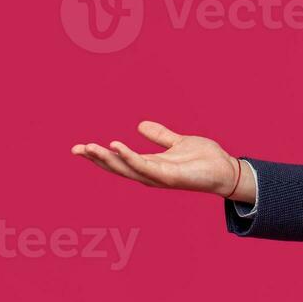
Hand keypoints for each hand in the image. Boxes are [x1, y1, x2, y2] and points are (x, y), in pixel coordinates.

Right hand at [71, 120, 241, 195]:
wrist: (227, 169)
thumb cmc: (205, 159)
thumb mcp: (178, 142)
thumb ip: (160, 135)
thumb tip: (140, 124)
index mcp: (150, 164)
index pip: (120, 161)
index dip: (101, 155)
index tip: (80, 147)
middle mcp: (150, 173)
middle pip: (117, 167)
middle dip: (96, 159)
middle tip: (75, 149)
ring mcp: (158, 177)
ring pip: (126, 168)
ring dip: (106, 159)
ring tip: (89, 147)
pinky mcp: (169, 177)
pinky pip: (144, 167)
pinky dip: (129, 157)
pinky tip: (116, 146)